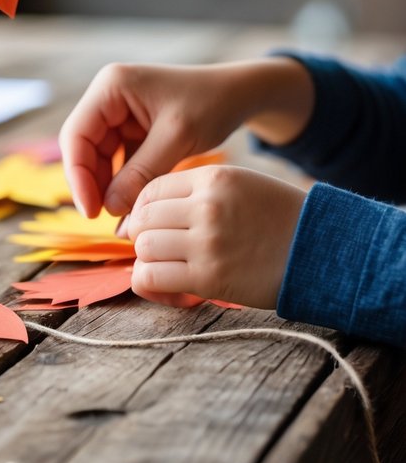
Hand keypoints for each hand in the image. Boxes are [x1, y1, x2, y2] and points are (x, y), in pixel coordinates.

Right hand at [59, 58, 313, 218]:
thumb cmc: (212, 104)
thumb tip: (109, 208)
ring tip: (122, 217)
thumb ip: (142, 173)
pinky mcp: (132, 128)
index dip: (78, 175)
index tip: (91, 211)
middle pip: (84, 147)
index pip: (77, 134)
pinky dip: (123, 182)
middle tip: (104, 220)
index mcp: (112, 86)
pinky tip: (132, 205)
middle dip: (92, 183)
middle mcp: (109, 96)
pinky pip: (118, 160)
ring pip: (99, 157)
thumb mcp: (177, 138)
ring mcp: (119, 112)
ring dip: (107, 186)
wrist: (239, 94)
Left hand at [124, 165, 305, 309]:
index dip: (141, 209)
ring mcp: (206, 242)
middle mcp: (206, 206)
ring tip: (165, 265)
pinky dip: (149, 283)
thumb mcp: (240, 184)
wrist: (320, 252)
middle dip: (141, 235)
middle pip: (143, 219)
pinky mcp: (209, 278)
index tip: (147, 224)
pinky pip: (153, 277)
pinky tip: (164, 285)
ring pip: (144, 247)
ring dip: (147, 259)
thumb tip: (148, 210)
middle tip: (155, 247)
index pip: (151, 189)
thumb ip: (197, 190)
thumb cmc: (279, 218)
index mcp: (213, 177)